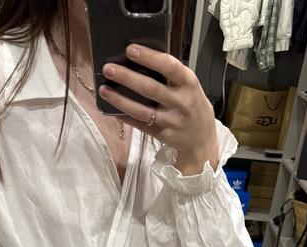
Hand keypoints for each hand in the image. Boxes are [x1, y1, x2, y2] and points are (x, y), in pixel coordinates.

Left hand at [99, 44, 218, 175]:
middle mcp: (181, 102)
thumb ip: (171, 75)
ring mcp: (171, 120)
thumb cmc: (192, 104)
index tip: (130, 49)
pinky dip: (125, 116)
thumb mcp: (189, 86)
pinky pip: (140, 125)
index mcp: (189, 83)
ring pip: (141, 110)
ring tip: (104, 90)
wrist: (202, 138)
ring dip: (120, 99)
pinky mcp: (163, 134)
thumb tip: (142, 59)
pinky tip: (111, 109)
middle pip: (150, 88)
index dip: (149, 57)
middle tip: (108, 68)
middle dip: (127, 77)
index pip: (169, 66)